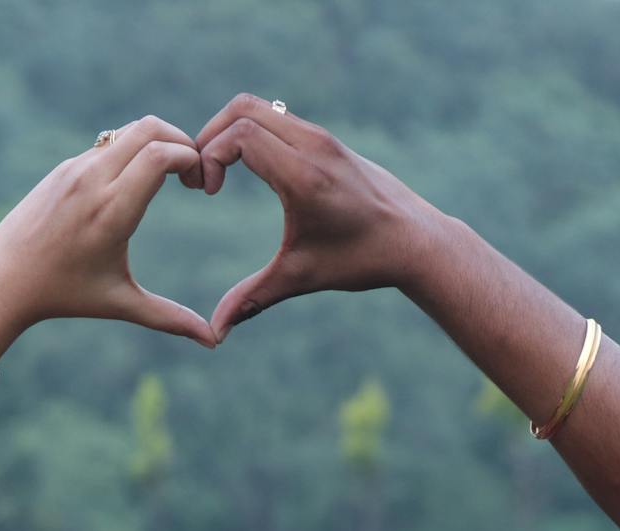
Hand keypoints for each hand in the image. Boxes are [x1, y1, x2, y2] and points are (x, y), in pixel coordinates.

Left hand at [0, 116, 215, 347]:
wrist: (4, 279)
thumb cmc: (64, 295)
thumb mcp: (121, 303)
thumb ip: (170, 318)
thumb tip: (213, 342)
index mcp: (112, 211)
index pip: (160, 155)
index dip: (191, 158)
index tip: (200, 184)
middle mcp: (93, 181)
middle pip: (150, 128)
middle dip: (182, 141)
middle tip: (192, 172)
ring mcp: (75, 169)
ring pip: (128, 131)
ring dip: (156, 144)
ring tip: (169, 176)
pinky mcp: (63, 169)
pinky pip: (107, 145)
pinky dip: (131, 152)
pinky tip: (136, 183)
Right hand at [193, 94, 436, 337]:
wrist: (416, 241)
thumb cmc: (362, 260)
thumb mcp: (301, 278)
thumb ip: (252, 298)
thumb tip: (214, 334)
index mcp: (305, 176)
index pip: (240, 135)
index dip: (210, 156)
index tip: (208, 193)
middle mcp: (314, 146)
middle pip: (242, 108)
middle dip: (209, 136)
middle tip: (204, 177)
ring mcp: (322, 137)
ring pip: (260, 107)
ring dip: (229, 132)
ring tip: (220, 173)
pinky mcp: (327, 139)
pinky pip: (278, 117)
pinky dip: (252, 132)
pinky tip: (249, 170)